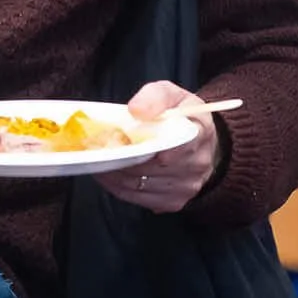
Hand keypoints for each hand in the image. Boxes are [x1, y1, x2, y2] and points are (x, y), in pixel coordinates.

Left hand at [96, 81, 221, 213]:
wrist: (200, 145)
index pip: (181, 143)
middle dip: (122, 157)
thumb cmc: (181, 116)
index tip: (129, 141)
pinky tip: (106, 172)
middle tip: (98, 147)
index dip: (154, 146)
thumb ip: (155, 97)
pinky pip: (138, 197)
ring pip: (140, 185)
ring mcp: (186, 187)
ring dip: (114, 173)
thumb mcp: (172, 95)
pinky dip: (116, 185)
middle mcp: (197, 164)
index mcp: (200, 132)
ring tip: (97, 158)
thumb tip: (135, 110)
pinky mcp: (173, 203)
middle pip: (153, 167)